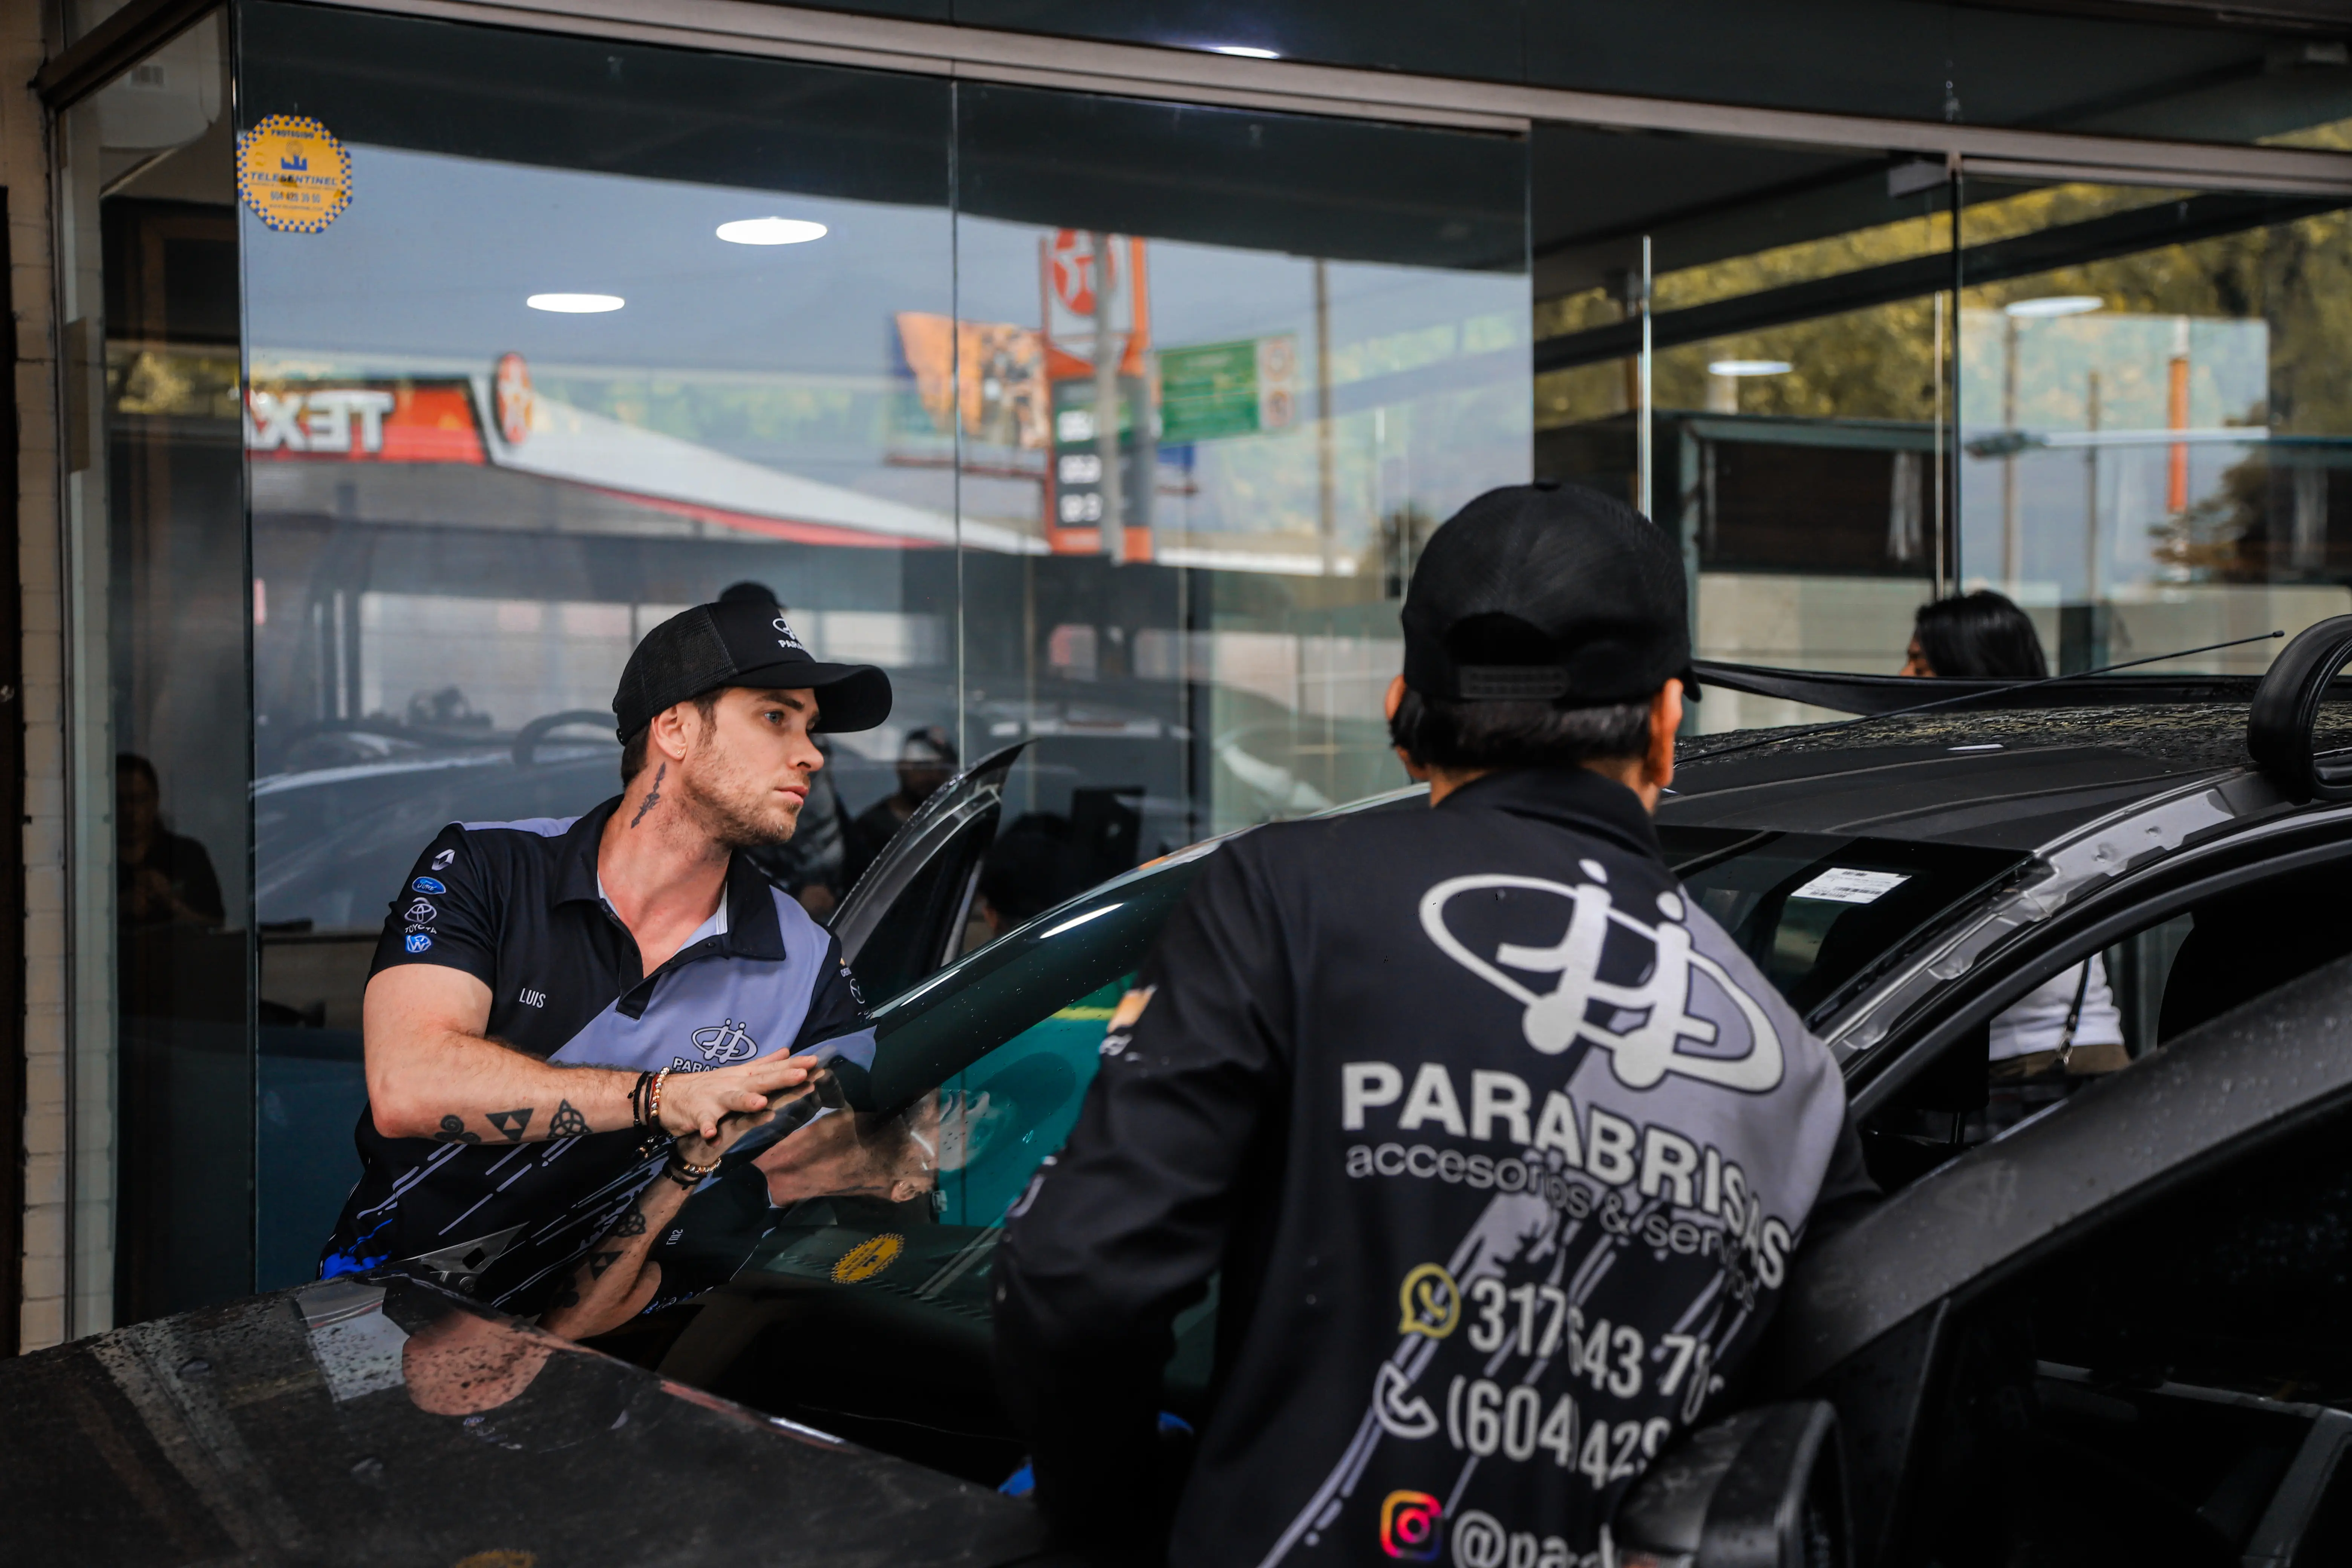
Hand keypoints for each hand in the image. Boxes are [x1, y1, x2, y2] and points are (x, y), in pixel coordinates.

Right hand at [660, 1053, 818, 1141]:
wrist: (669, 1096)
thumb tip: (787, 1051)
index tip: (816, 1062)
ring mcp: (715, 1099)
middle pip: (759, 1081)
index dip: (794, 1066)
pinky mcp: (698, 1114)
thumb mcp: (739, 1074)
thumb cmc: (708, 1087)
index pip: (773, 1070)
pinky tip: (712, 1133)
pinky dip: (707, 1127)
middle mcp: (732, 1084)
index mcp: (744, 1077)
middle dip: (780, 1077)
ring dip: (745, 1100)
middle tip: (802, 1074)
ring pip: (732, 1099)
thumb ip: (764, 1064)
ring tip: (761, 1103)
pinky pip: (703, 1122)